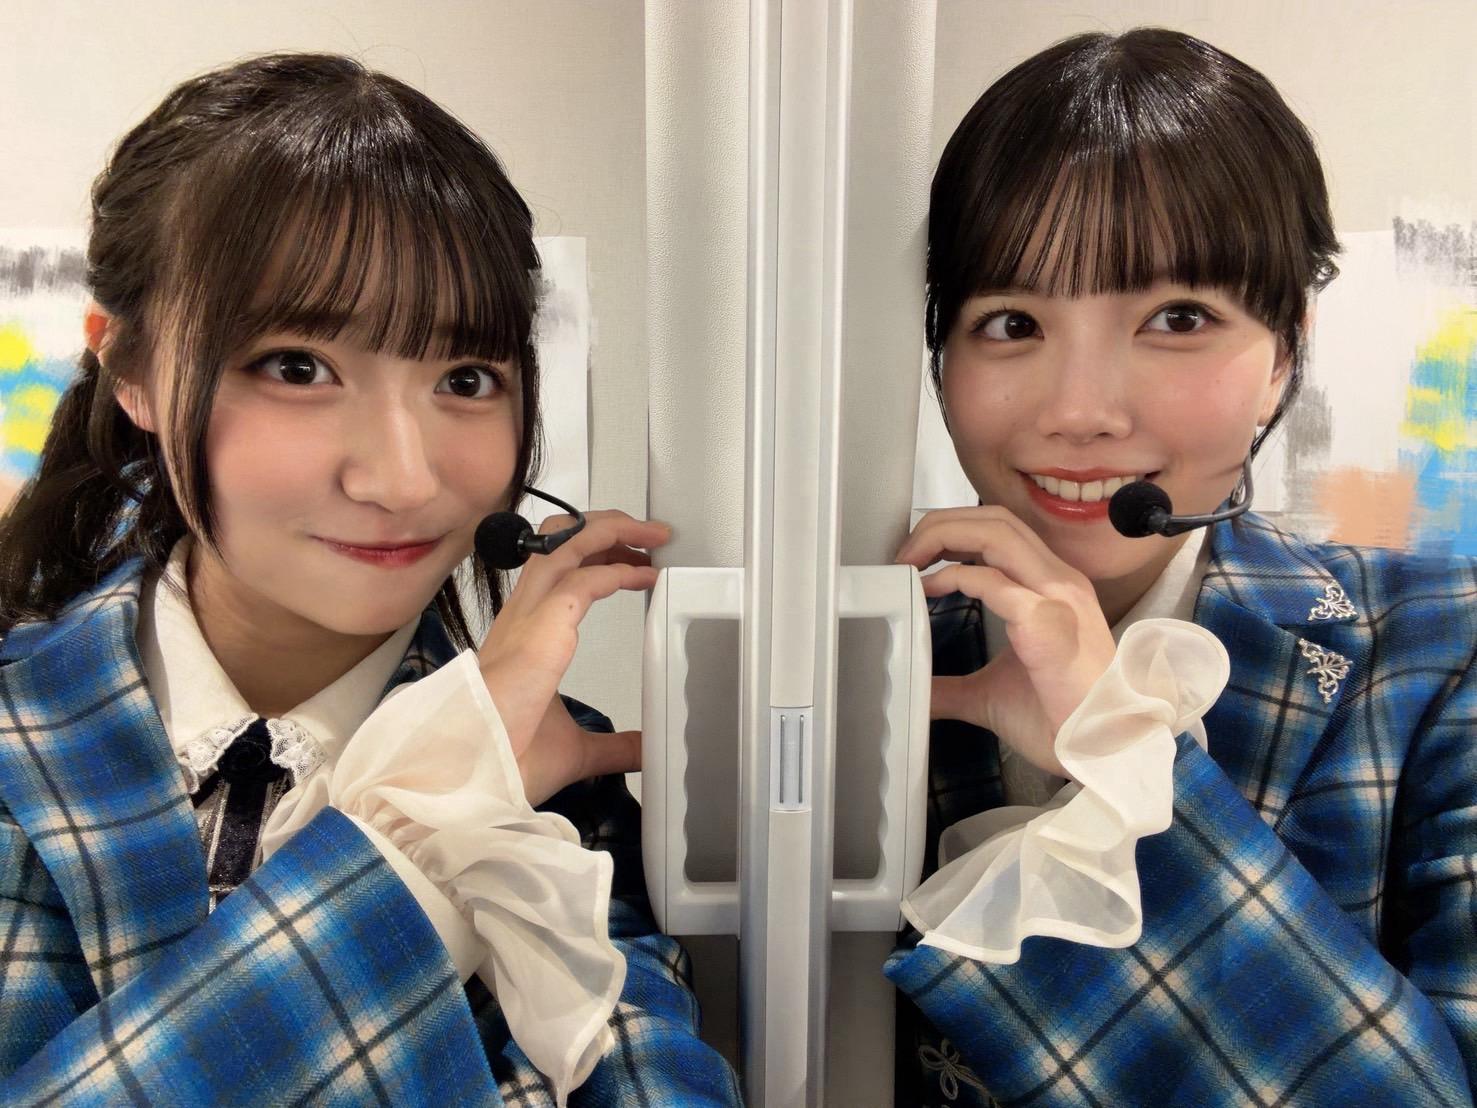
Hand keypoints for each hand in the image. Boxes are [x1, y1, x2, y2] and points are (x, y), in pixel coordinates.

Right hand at [477, 509, 668, 804]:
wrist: (474, 778)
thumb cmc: (507, 761)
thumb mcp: (576, 749)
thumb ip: (612, 746)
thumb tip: (641, 748)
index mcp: (524, 636)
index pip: (558, 571)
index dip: (596, 555)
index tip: (634, 564)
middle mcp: (522, 617)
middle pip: (560, 542)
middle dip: (606, 527)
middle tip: (647, 538)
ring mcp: (528, 619)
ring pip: (566, 544)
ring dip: (613, 530)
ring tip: (652, 536)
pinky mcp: (542, 631)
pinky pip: (584, 580)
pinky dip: (618, 570)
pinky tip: (643, 577)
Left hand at [895, 506, 1115, 777]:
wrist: (1101, 754)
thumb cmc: (1057, 721)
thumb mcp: (989, 694)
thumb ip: (951, 687)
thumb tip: (915, 690)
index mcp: (1052, 587)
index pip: (1001, 530)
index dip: (953, 531)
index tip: (916, 558)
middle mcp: (1059, 581)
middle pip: (995, 520)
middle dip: (940, 524)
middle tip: (903, 554)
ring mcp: (1057, 598)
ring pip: (997, 533)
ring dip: (944, 537)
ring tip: (909, 562)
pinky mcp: (1047, 623)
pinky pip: (995, 582)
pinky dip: (954, 577)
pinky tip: (929, 590)